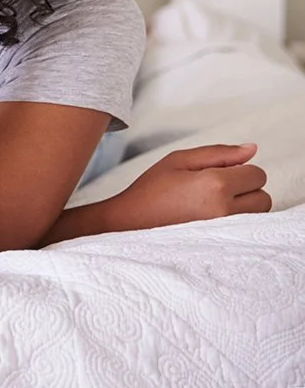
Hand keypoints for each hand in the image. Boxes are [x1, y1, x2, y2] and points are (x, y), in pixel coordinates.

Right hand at [105, 144, 270, 230]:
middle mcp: (225, 210)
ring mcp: (225, 230)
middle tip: (216, 188)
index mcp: (215, 184)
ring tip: (213, 204)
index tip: (219, 173)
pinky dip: (238, 222)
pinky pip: (247, 231)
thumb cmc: (151, 190)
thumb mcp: (178, 160)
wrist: (130, 223)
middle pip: (263, 196)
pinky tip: (213, 217)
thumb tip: (251, 149)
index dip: (239, 169)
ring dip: (244, 207)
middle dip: (245, 189)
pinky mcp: (222, 244)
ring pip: (258, 215)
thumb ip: (218, 153)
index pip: (257, 174)